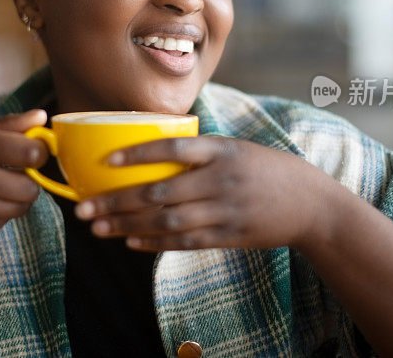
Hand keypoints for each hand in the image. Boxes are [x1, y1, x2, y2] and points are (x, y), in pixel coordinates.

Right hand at [0, 109, 47, 240]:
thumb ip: (8, 126)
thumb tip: (42, 116)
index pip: (28, 151)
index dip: (40, 153)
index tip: (35, 153)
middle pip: (29, 187)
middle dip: (30, 182)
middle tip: (19, 175)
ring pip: (20, 207)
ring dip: (17, 200)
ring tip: (1, 189)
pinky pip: (4, 221)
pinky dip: (1, 214)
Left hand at [74, 136, 331, 251]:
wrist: (309, 203)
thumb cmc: (265, 169)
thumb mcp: (235, 149)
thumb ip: (199, 152)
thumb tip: (151, 154)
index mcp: (221, 150)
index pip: (172, 147)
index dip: (137, 153)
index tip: (106, 161)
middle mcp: (220, 179)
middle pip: (159, 191)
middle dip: (116, 201)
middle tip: (83, 207)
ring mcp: (224, 210)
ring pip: (166, 221)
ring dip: (127, 226)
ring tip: (97, 228)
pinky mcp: (228, 236)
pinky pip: (184, 242)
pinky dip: (154, 243)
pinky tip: (130, 242)